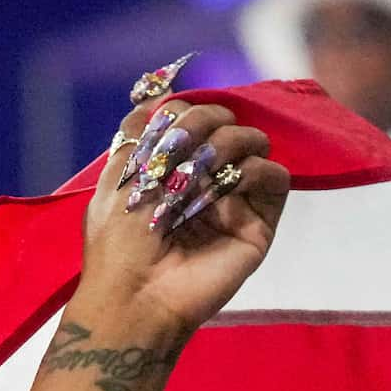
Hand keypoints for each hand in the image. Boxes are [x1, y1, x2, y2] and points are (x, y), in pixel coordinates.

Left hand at [77, 93, 291, 338]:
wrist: (136, 296)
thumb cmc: (118, 244)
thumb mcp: (116, 182)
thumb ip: (135, 136)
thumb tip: (156, 94)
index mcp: (168, 169)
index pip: (190, 116)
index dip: (182, 112)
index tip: (165, 130)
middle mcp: (203, 179)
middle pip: (222, 121)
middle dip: (202, 123)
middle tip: (181, 151)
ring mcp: (233, 199)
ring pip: (252, 141)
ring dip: (226, 145)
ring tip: (199, 175)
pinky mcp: (258, 221)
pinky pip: (274, 175)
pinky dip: (252, 172)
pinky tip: (225, 190)